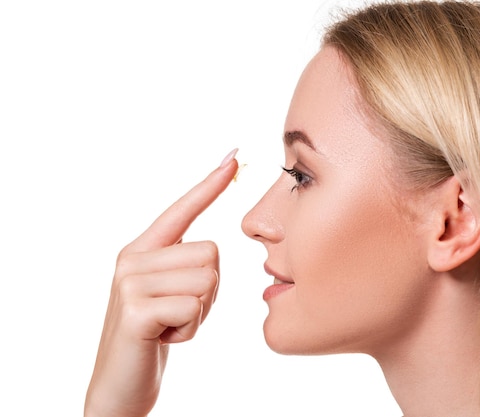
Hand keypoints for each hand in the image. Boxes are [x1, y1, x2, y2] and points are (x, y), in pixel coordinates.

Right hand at [85, 150, 237, 416]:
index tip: (234, 156)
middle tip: (179, 313)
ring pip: (208, 280)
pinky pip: (194, 307)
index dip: (209, 184)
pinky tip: (164, 338)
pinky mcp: (136, 310)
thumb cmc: (155, 335)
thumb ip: (184, 265)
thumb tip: (213, 246)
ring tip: (170, 324)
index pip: (182, 209)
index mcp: (142, 249)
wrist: (120, 383)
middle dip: (209, 292)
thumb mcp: (169, 292)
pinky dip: (190, 329)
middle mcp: (133, 258)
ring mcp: (131, 283)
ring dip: (200, 312)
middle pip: (212, 253)